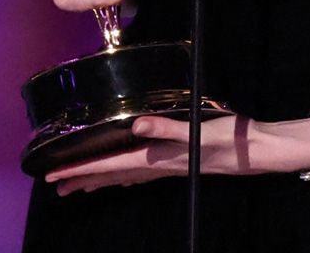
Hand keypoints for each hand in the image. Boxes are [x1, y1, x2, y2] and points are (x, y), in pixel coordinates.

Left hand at [45, 114, 309, 193]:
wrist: (255, 152)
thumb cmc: (228, 139)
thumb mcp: (197, 129)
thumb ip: (165, 127)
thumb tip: (136, 123)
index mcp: (159, 157)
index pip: (113, 165)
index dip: (83, 168)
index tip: (55, 174)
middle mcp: (160, 165)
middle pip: (113, 175)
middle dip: (83, 178)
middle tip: (54, 184)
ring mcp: (169, 166)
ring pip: (125, 176)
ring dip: (100, 179)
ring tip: (77, 185)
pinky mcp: (179, 161)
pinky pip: (142, 172)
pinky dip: (125, 175)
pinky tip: (123, 177)